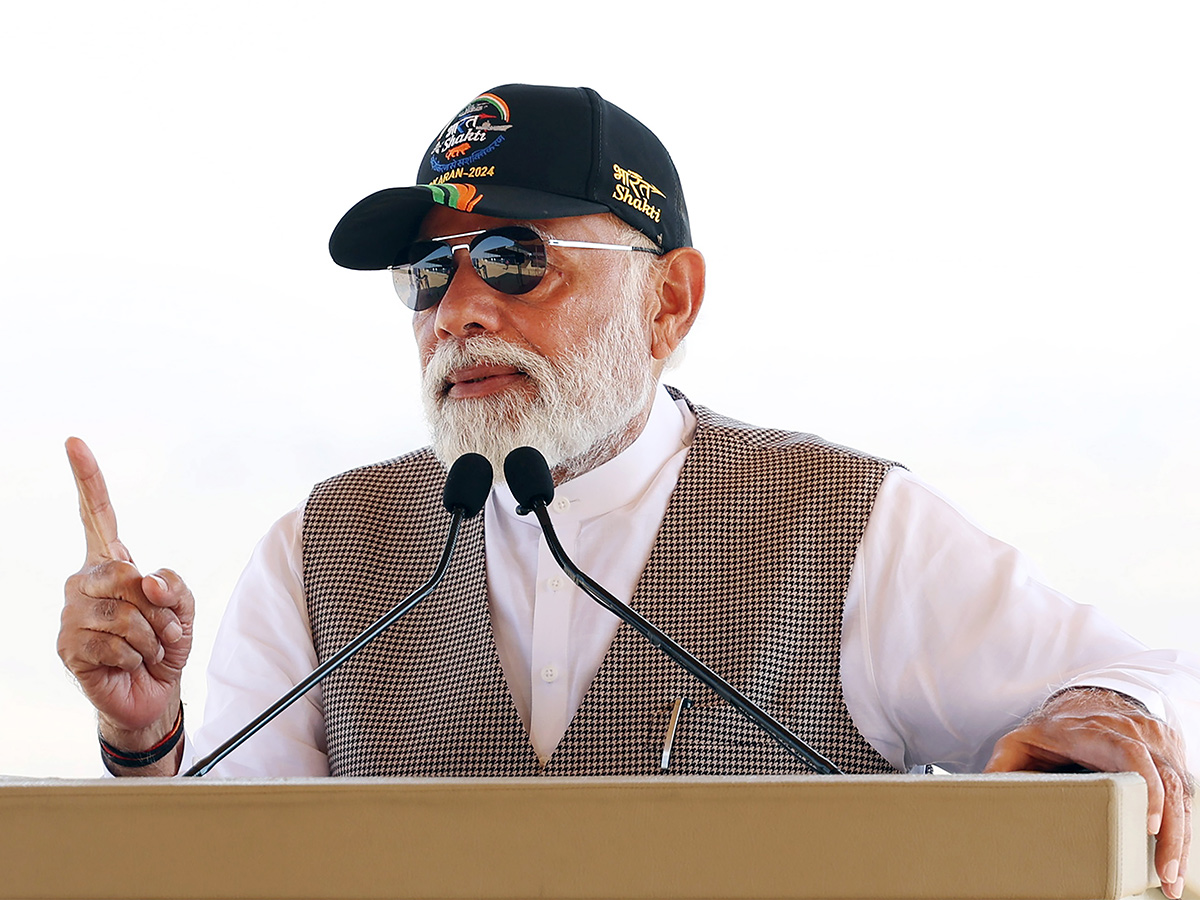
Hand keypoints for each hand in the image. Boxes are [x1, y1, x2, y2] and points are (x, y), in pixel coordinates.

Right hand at [58, 438, 194, 770]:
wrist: (153, 692)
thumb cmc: (165, 644)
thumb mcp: (183, 608)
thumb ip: (173, 585)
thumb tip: (144, 581)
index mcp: (112, 563)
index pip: (97, 514)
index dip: (87, 478)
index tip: (74, 441)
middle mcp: (84, 581)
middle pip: (126, 574)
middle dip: (159, 607)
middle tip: (166, 630)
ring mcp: (71, 613)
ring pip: (124, 613)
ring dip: (152, 636)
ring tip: (150, 648)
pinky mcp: (67, 646)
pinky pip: (115, 643)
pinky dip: (138, 655)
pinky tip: (132, 662)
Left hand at [985, 687, 1192, 898]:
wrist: (1086, 702)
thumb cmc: (1053, 728)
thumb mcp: (1022, 740)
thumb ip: (1004, 764)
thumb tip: (982, 791)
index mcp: (1100, 731)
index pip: (1132, 753)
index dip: (1145, 785)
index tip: (1148, 822)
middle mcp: (1138, 737)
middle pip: (1166, 782)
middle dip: (1171, 830)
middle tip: (1165, 871)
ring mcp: (1159, 750)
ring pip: (1181, 794)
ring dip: (1180, 839)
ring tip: (1170, 879)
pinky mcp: (1170, 764)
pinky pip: (1184, 799)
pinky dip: (1183, 832)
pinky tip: (1175, 863)